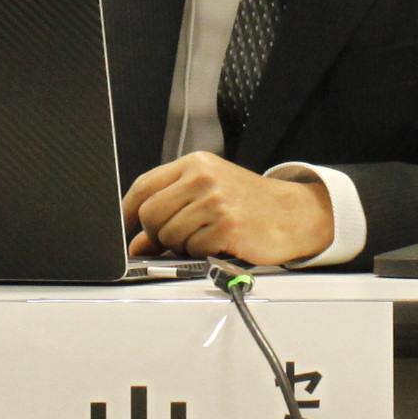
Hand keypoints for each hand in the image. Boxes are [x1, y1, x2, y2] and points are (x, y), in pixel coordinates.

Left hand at [124, 153, 334, 266]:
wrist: (294, 213)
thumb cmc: (250, 204)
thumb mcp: (209, 195)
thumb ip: (170, 211)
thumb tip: (136, 245)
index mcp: (195, 164)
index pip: (144, 186)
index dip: (128, 212)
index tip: (124, 228)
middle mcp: (203, 178)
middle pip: (151, 214)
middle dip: (156, 235)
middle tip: (176, 240)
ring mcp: (215, 201)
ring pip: (168, 235)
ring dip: (181, 246)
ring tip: (205, 238)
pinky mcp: (226, 227)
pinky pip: (192, 250)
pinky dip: (201, 254)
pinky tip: (219, 245)